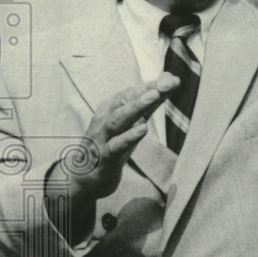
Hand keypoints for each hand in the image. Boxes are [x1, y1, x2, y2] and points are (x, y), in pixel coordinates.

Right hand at [58, 73, 178, 202]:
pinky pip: (114, 147)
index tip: (172, 79)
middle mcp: (104, 120)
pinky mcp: (104, 159)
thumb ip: (152, 103)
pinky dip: (127, 137)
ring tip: (154, 96)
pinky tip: (143, 129)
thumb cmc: (113, 143)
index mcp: (111, 109)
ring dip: (135, 107)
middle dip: (144, 91)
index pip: (131, 93)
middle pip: (123, 102)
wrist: (84, 177)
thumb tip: (171, 79)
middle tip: (165, 83)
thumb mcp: (133, 121)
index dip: (151, 85)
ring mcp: (102, 139)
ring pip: (116, 120)